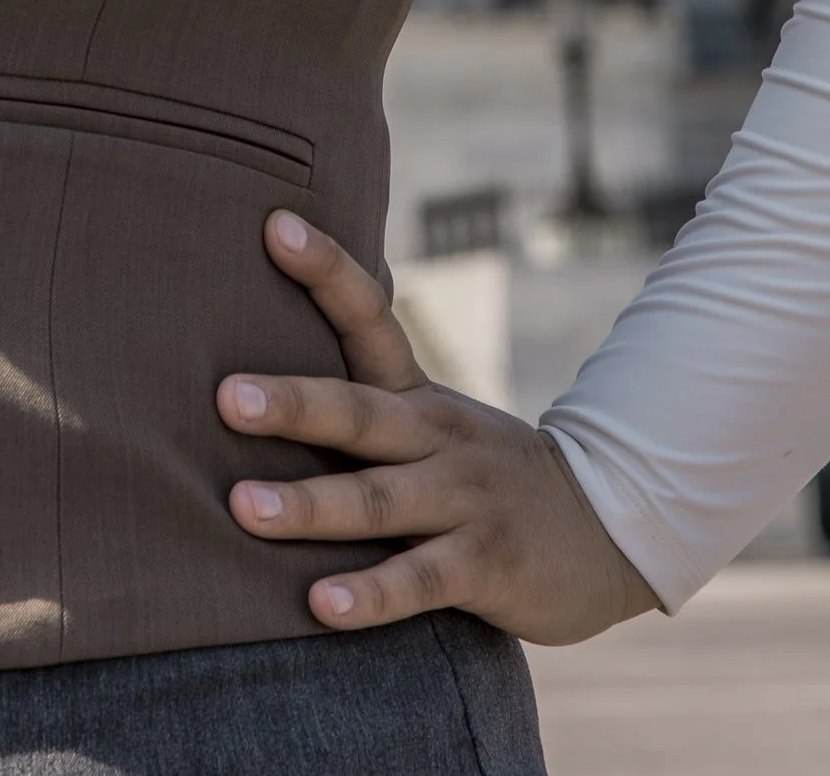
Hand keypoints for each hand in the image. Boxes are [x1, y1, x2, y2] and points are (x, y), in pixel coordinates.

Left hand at [216, 208, 659, 645]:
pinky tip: (322, 605)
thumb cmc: (479, 474)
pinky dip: (371, 593)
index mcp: (416, 394)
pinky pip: (421, 580)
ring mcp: (465, 499)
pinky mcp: (487, 565)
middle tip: (225, 397)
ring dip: (310, 506)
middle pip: (358, 413)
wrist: (605, 532)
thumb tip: (245, 362)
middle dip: (291, 404)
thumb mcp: (429, 422)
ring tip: (243, 508)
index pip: (369, 315)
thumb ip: (356, 400)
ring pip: (380, 500)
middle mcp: (437, 437)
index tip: (273, 224)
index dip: (325, 268)